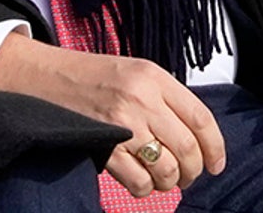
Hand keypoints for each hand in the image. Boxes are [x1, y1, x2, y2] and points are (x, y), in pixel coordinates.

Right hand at [0, 33, 225, 196]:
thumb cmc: (95, 77)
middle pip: (187, 148)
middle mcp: (142, 99)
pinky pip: (137, 180)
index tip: (217, 164)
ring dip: (170, 182)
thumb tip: (197, 137)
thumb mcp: (137, 73)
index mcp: (155, 78)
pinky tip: (141, 183)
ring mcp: (122, 124)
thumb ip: (166, 98)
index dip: (216, 147)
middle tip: (188, 176)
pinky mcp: (103, 146)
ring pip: (165, 168)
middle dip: (193, 170)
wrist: (45, 78)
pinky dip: (145, 189)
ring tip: (164, 180)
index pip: (201, 117)